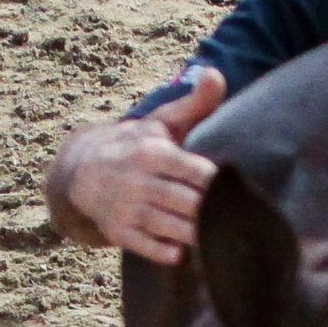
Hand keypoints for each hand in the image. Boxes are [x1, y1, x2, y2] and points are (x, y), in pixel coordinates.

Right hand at [50, 67, 226, 266]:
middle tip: (245, 223)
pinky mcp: (119, 232)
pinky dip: (170, 253)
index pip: (198, 173)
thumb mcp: (162, 121)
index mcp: (153, 153)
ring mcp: (127, 209)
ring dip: (200, 237)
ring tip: (226, 241)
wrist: (82, 169)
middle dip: (217, 214)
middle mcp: (139, 181)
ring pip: (174, 229)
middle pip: (190, 204)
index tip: (242, 191)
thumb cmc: (138, 146)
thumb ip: (195, 104)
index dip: (222, 185)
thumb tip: (216, 73)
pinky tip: (187, 251)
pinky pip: (150, 249)